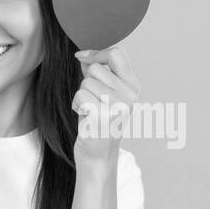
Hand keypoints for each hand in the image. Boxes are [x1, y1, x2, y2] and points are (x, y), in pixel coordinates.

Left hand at [72, 46, 138, 170]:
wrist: (98, 155)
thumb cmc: (98, 124)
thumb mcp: (102, 96)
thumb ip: (97, 76)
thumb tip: (85, 56)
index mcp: (133, 87)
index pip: (117, 54)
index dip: (97, 53)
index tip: (82, 58)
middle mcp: (130, 95)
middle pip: (95, 69)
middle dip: (86, 83)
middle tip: (92, 102)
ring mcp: (119, 105)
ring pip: (86, 82)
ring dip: (80, 96)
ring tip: (89, 111)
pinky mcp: (104, 115)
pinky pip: (80, 95)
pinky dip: (77, 105)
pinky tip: (85, 117)